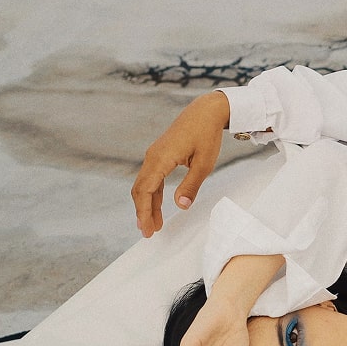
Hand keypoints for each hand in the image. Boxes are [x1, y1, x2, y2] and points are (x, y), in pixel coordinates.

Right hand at [133, 91, 230, 237]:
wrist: (205, 112)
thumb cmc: (206, 136)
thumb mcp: (204, 164)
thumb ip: (191, 186)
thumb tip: (180, 207)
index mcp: (161, 159)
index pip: (145, 190)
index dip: (144, 211)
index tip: (147, 229)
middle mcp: (152, 157)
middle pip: (140, 189)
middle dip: (143, 212)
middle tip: (148, 233)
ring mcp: (154, 155)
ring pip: (145, 185)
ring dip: (147, 205)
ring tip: (153, 225)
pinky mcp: (160, 155)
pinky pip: (152, 178)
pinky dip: (153, 194)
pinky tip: (157, 206)